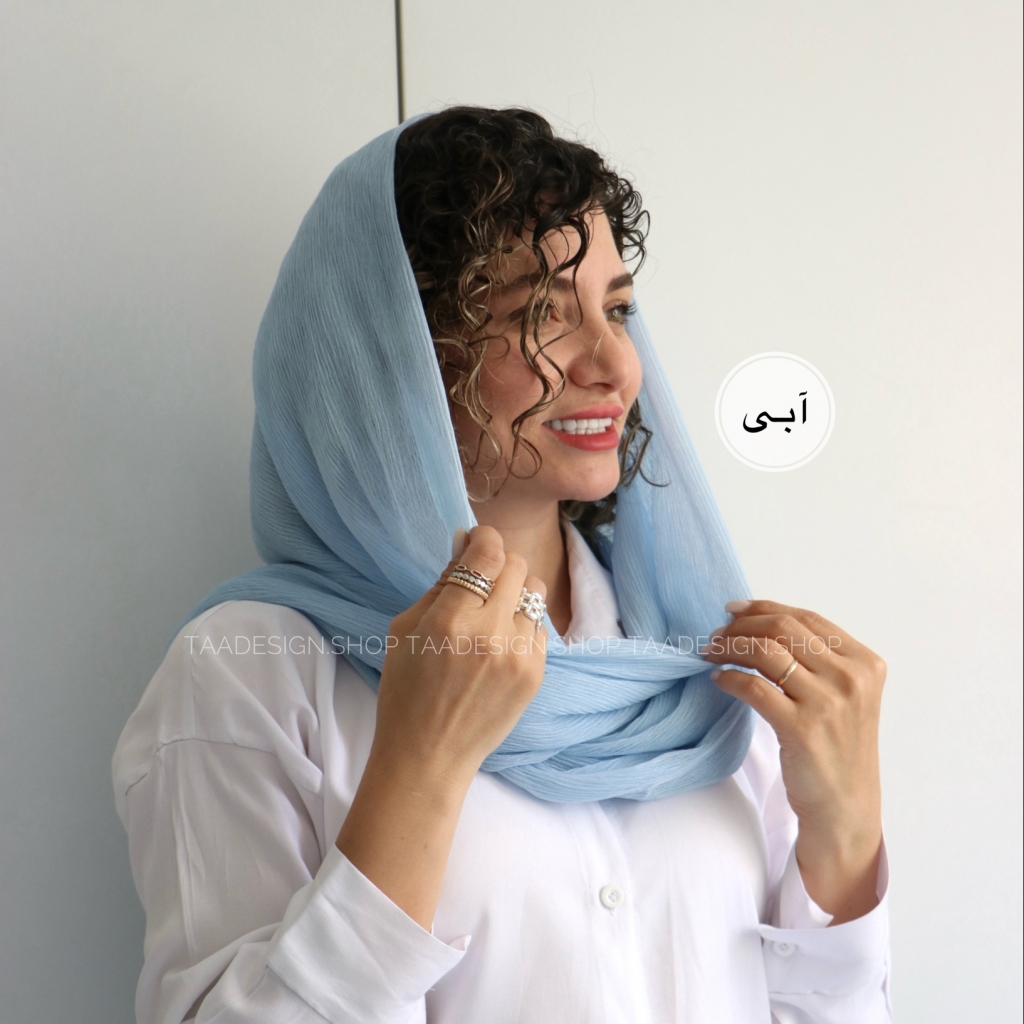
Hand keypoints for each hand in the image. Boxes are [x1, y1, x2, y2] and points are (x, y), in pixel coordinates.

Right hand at [370, 524, 548, 791]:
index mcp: (450, 620)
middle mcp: (490, 634)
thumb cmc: (406, 691)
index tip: (476, 542)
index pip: (488, 553)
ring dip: (515, 592)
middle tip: (482, 578)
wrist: (429, 756)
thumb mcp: (405, 629)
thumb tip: (465, 544)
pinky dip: (522, 624)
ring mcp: (518, 656)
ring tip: (494, 612)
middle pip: (517, 565)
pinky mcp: (536, 674)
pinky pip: (540, 626)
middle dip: (499, 563)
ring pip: (535, 592)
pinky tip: (500, 643)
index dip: (483, 538)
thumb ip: (440, 584)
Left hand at [703, 600, 885, 923]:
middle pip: (784, 629)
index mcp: (866, 664)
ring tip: (710, 653)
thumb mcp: (843, 697)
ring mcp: (829, 704)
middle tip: (716, 634)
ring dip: (729, 647)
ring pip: (765, 652)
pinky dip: (729, 677)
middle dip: (742, 625)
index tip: (734, 610)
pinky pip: (753, 686)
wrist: (845, 809)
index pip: (807, 618)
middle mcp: (852, 680)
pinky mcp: (802, 729)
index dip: (765, 608)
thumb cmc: (837, 750)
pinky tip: (718, 679)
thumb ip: (818, 660)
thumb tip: (761, 623)